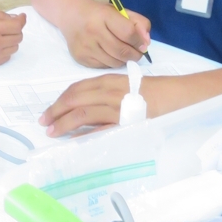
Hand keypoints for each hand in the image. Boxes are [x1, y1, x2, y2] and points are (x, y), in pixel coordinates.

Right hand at [0, 10, 26, 68]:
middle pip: (18, 37)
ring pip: (15, 48)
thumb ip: (0, 15)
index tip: (22, 17)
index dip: (22, 20)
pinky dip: (5, 50)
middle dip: (15, 30)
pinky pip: (7, 56)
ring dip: (11, 41)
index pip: (17, 26)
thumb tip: (16, 18)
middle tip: (6, 27)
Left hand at [39, 74, 193, 136]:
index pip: (76, 89)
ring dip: (64, 123)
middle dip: (55, 111)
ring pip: (83, 113)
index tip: (49, 111)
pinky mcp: (126, 121)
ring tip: (52, 132)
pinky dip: (86, 134)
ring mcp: (116, 106)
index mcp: (107, 81)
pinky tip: (75, 140)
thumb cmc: (152, 92)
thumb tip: (83, 109)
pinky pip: (101, 128)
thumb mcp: (124, 87)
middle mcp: (108, 91)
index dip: (60, 100)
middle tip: (43, 122)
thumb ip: (105, 95)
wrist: (178, 96)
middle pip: (74, 99)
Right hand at [61, 0, 150, 67]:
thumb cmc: (99, 13)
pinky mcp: (80, 58)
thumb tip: (146, 43)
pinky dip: (111, 63)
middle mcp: (92, 31)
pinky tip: (109, 54)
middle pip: (122, 51)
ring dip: (123, 60)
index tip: (142, 44)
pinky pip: (103, 66)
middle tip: (137, 53)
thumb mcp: (120, 11)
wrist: (71, 15)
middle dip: (135, 55)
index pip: (128, 33)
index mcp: (104, 16)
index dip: (139, 41)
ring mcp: (85, 46)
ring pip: (114, 62)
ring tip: (123, 53)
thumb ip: (138, 23)